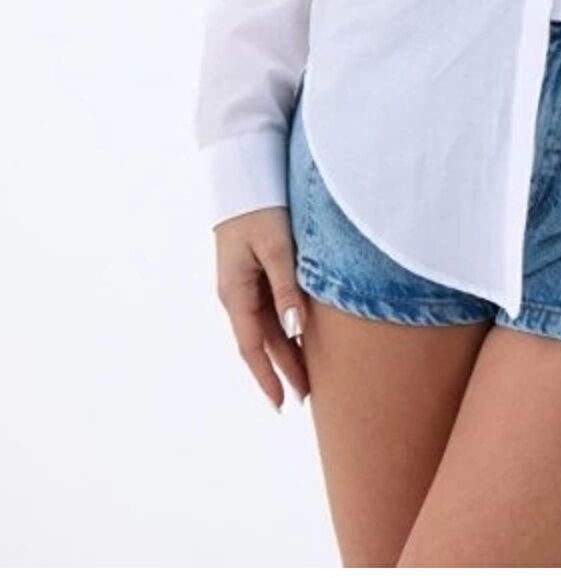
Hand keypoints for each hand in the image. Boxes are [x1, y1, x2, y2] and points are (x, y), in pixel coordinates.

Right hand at [214, 208, 311, 412]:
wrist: (245, 174)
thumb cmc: (261, 209)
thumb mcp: (277, 248)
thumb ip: (286, 288)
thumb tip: (295, 331)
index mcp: (235, 293)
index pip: (251, 347)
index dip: (268, 376)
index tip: (282, 403)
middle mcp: (236, 294)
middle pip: (261, 341)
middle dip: (282, 370)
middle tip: (307, 398)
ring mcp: (244, 284)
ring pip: (266, 327)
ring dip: (285, 351)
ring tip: (309, 375)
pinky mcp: (254, 272)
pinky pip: (269, 309)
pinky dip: (285, 328)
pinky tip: (302, 337)